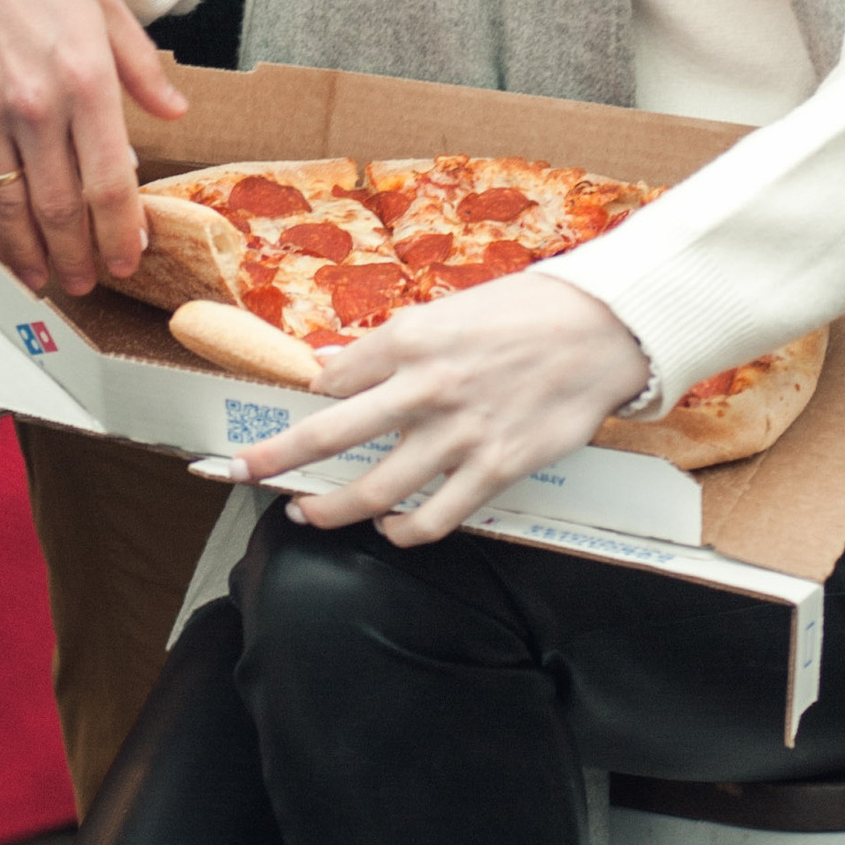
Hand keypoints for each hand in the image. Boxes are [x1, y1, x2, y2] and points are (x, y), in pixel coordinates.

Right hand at [0, 0, 185, 300]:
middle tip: (85, 283)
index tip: (128, 259)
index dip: (121, 232)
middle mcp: (30, 105)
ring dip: (25, 255)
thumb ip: (139, 63)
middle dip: (76, 257)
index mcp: (83, 76)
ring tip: (41, 278)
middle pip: (58, 209)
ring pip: (4, 210)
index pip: (110, 182)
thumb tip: (175, 112)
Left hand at [229, 272, 653, 546]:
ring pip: (375, 491)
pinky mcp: (494, 469)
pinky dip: (404, 534)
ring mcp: (459, 435)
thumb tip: (337, 365)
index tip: (281, 416)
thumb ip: (392, 345)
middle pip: (329, 435)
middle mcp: (425, 388)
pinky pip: (435, 519)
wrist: (603, 330)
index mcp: (411, 339)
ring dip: (330, 509)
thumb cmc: (529, 312)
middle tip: (241, 471)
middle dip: (274, 457)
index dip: (303, 400)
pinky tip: (391, 531)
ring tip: (306, 513)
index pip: (332, 378)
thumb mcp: (451, 310)